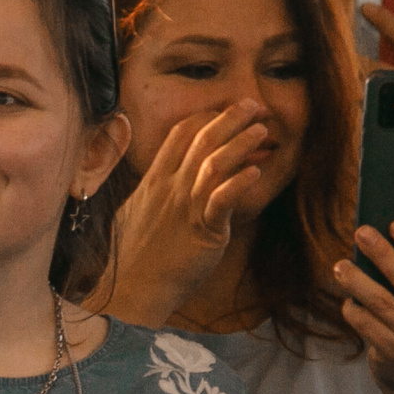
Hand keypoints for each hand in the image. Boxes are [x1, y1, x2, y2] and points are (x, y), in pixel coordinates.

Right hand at [94, 100, 271, 323]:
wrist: (133, 288)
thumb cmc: (132, 257)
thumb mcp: (133, 213)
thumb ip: (150, 194)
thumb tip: (156, 185)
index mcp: (154, 180)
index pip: (180, 134)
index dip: (205, 117)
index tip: (223, 111)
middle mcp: (170, 187)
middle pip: (202, 140)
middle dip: (230, 118)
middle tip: (253, 105)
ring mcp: (186, 207)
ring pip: (214, 163)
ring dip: (241, 143)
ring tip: (261, 130)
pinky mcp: (202, 231)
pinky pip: (221, 201)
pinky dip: (239, 184)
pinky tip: (255, 172)